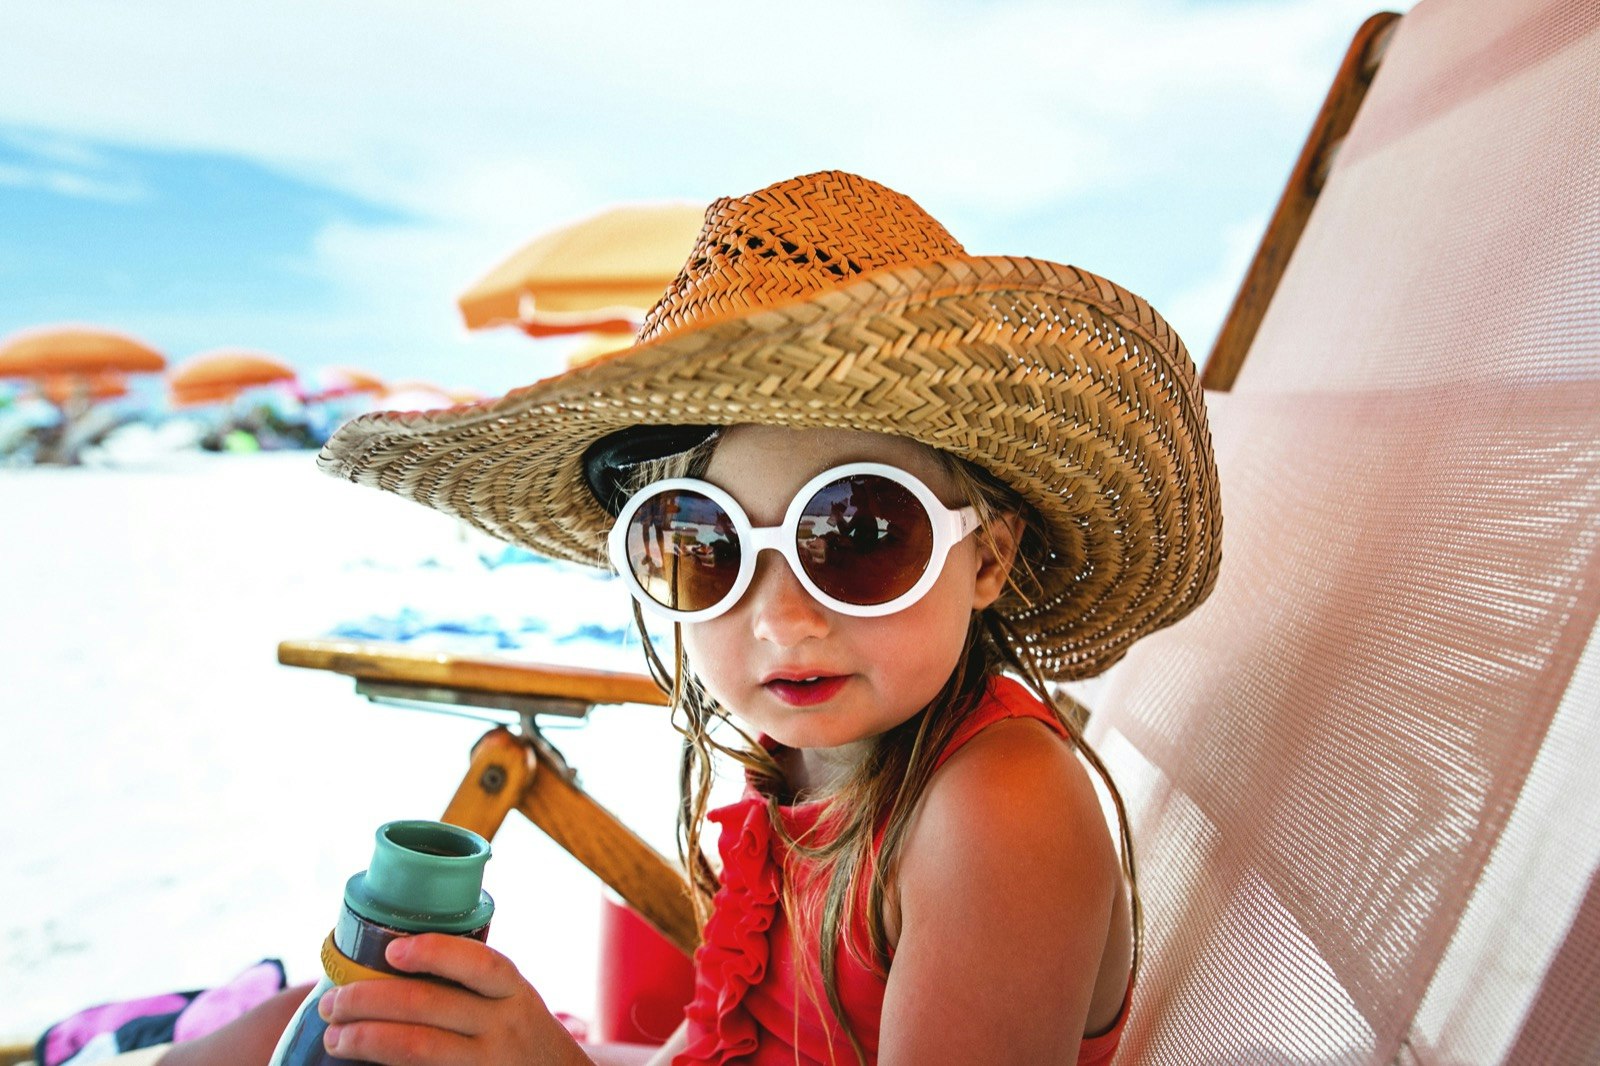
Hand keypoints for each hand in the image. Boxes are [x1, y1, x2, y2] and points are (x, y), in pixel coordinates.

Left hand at [317, 933, 589, 1064]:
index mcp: (512, 991)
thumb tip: (389, 962)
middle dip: (369, 1000)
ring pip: (417, 1047)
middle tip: (333, 1003)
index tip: (391, 950)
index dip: (433, 952)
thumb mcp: (511, 1000)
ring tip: (335, 1037)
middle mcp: (503, 1026)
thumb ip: (471, 984)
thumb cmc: (519, 1033)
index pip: (478, 963)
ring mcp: (486, 1064)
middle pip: (429, 1005)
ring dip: (365, 1038)